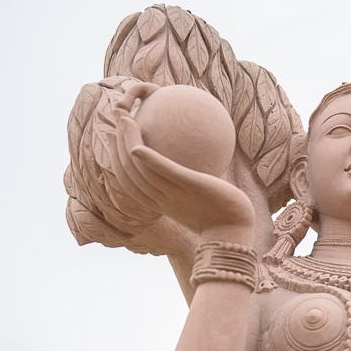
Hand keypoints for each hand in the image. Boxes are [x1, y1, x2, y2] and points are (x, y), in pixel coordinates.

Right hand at [107, 102, 254, 245]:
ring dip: (128, 142)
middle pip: (129, 172)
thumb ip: (192, 183)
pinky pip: (165, 173)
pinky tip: (138, 147)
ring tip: (124, 118)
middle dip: (117, 144)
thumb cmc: (223, 215)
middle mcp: (162, 199)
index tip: (115, 138)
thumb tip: (197, 165)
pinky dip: (149, 161)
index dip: (117, 159)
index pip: (130, 181)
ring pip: (140, 169)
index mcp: (161, 202)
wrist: (234, 233)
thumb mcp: (203, 197)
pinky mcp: (191, 187)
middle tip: (118, 117)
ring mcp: (174, 194)